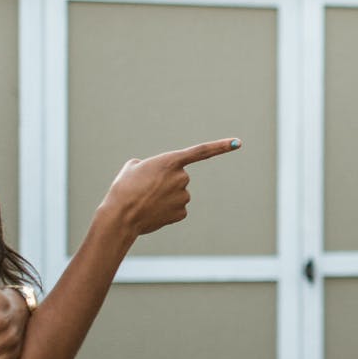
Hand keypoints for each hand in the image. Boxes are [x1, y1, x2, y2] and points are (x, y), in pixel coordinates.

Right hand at [100, 138, 241, 237]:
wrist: (120, 216)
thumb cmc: (123, 189)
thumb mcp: (132, 168)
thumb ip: (148, 165)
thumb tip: (153, 173)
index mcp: (171, 161)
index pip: (201, 151)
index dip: (220, 146)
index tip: (238, 142)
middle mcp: (182, 177)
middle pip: (180, 177)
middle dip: (167, 182)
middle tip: (147, 188)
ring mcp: (183, 196)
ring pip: (178, 194)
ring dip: (165, 196)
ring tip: (146, 201)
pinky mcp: (182, 213)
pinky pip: (177, 208)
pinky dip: (167, 210)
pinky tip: (153, 212)